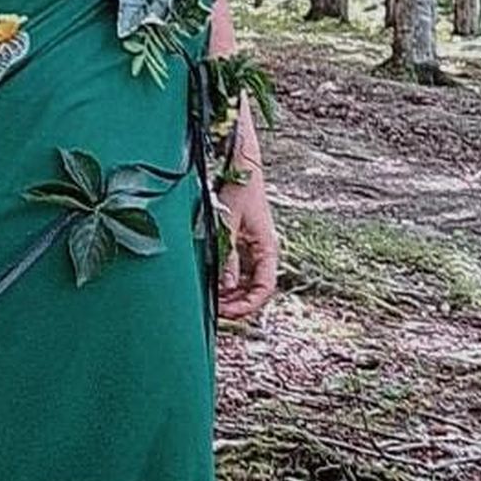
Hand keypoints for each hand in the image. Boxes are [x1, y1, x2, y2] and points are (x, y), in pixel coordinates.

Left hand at [215, 158, 277, 326]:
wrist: (241, 168)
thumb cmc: (239, 191)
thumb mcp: (228, 225)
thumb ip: (227, 256)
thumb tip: (225, 287)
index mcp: (267, 249)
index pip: (264, 288)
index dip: (248, 305)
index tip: (228, 312)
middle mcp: (264, 253)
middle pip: (256, 290)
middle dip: (238, 303)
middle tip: (216, 310)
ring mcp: (254, 250)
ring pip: (247, 283)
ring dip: (232, 295)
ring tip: (213, 300)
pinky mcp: (243, 245)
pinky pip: (239, 271)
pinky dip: (228, 281)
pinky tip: (214, 285)